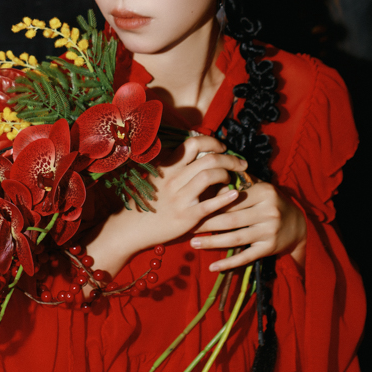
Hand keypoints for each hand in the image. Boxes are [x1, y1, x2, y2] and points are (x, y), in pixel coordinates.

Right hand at [84, 135, 246, 277]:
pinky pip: (210, 204)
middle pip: (208, 158)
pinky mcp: (187, 216)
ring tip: (233, 180)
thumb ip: (174, 168)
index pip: (193, 143)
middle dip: (230, 158)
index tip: (222, 148)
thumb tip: (198, 157)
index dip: (212, 142)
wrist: (131, 229)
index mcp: (168, 167)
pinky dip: (225, 198)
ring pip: (210, 175)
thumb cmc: (146, 204)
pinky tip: (235, 195)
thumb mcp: (156, 179)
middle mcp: (174, 178)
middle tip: (241, 163)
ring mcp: (180, 197)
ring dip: (227, 174)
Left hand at [189, 181, 306, 270]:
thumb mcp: (262, 188)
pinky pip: (246, 257)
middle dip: (206, 223)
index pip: (231, 199)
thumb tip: (214, 177)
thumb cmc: (272, 203)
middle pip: (230, 219)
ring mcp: (270, 231)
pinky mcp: (270, 248)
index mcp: (264, 192)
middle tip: (188, 226)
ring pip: (235, 238)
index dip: (211, 204)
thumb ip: (241, 183)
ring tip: (193, 243)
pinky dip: (228, 263)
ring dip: (212, 242)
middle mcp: (268, 211)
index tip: (193, 207)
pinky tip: (213, 267)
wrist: (299, 225)